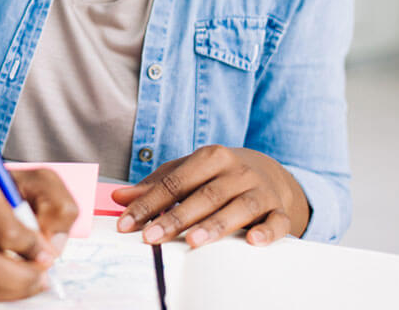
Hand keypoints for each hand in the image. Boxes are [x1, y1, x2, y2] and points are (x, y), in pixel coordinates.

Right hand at [0, 165, 78, 300]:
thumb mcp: (36, 182)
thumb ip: (56, 206)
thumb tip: (51, 244)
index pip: (1, 229)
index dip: (30, 248)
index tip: (45, 253)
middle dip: (19, 277)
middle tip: (40, 276)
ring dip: (7, 290)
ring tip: (27, 280)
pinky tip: (5, 280)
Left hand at [110, 145, 308, 247]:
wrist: (268, 172)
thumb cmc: (217, 175)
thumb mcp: (187, 171)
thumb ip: (155, 185)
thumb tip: (120, 197)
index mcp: (211, 157)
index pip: (175, 181)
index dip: (149, 203)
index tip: (128, 223)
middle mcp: (237, 171)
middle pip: (204, 195)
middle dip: (176, 217)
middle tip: (152, 237)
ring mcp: (260, 190)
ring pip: (238, 207)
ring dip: (216, 225)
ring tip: (194, 241)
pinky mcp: (279, 209)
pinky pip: (276, 221)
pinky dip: (267, 231)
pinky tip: (253, 241)